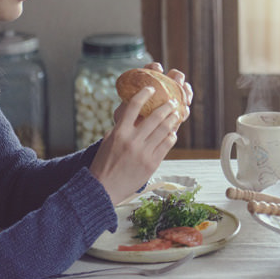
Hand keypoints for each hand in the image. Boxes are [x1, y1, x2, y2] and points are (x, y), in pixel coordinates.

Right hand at [90, 85, 180, 204]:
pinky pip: (167, 144)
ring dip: (172, 119)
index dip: (144, 94)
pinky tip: (172, 132)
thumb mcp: (109, 141)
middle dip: (166, 106)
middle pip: (155, 116)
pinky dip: (171, 136)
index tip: (151, 88)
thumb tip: (133, 112)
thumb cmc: (104, 163)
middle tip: (172, 101)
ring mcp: (143, 152)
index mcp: (119, 132)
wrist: (103, 189)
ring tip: (176, 114)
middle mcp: (132, 141)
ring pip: (164, 129)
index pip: (134, 106)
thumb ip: (121, 127)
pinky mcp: (152, 163)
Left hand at [112, 62, 193, 125]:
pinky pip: (184, 109)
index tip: (158, 69)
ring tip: (185, 98)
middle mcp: (161, 90)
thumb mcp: (123, 114)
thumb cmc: (126, 124)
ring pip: (182, 90)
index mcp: (147, 85)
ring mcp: (170, 101)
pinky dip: (185, 108)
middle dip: (177, 77)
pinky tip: (184, 110)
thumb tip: (132, 100)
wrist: (132, 141)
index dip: (155, 67)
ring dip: (185, 91)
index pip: (152, 70)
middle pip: (173, 77)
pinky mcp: (176, 114)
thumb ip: (128, 104)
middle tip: (178, 81)